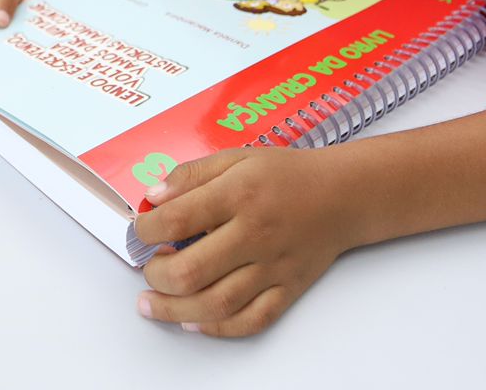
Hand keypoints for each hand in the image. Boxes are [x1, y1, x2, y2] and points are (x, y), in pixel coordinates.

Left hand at [134, 147, 355, 336]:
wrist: (343, 195)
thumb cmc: (287, 175)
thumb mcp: (236, 157)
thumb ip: (191, 174)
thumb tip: (153, 197)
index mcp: (239, 194)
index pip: (178, 218)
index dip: (147, 229)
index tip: (141, 231)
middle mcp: (256, 234)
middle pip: (193, 271)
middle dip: (157, 276)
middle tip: (149, 269)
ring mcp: (273, 267)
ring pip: (218, 304)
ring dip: (175, 310)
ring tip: (152, 304)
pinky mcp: (289, 289)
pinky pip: (252, 320)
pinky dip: (218, 328)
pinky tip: (194, 321)